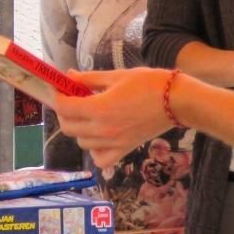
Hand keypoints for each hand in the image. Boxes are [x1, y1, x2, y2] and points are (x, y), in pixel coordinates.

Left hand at [53, 68, 173, 168]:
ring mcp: (114, 143)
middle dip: (64, 112)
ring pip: (81, 142)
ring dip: (78, 128)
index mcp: (99, 108)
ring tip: (87, 113)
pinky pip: (100, 158)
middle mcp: (103, 130)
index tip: (58, 87)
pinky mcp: (124, 149)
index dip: (57, 96)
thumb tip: (68, 76)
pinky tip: (99, 135)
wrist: (176, 101)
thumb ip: (89, 79)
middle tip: (71, 98)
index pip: (64, 108)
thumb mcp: (116, 75)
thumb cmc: (149, 83)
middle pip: (68, 127)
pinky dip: (94, 150)